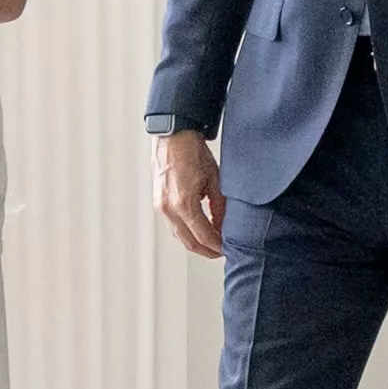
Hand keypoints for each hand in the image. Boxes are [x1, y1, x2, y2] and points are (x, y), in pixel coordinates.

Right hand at [154, 129, 224, 259]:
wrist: (173, 136)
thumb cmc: (192, 152)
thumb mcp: (214, 180)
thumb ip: (220, 206)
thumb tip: (225, 226)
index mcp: (183, 204)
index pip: (203, 236)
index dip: (217, 246)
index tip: (228, 248)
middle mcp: (169, 209)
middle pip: (189, 242)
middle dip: (206, 250)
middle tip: (221, 252)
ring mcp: (161, 207)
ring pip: (179, 236)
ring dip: (196, 242)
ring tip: (212, 242)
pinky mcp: (159, 202)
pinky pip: (174, 225)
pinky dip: (187, 232)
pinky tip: (199, 229)